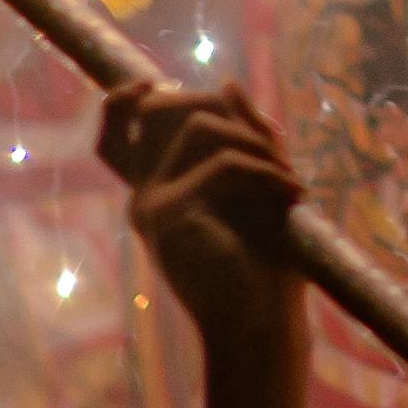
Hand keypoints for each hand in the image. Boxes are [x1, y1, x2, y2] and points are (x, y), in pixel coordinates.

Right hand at [101, 84, 305, 349]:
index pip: (114, 135)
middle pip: (166, 110)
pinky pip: (224, 163)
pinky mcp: (170, 215)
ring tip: (288, 180)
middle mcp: (144, 197)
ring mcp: (151, 206)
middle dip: (229, 110)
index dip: (121, 101)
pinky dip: (267, 172)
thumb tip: (227, 82)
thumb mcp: (259, 183)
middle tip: (275, 150)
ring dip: (257, 142)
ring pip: (202, 125)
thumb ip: (244, 135)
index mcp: (158, 192)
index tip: (150, 85)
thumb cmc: (264, 260)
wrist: (261, 324)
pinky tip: (293, 196)